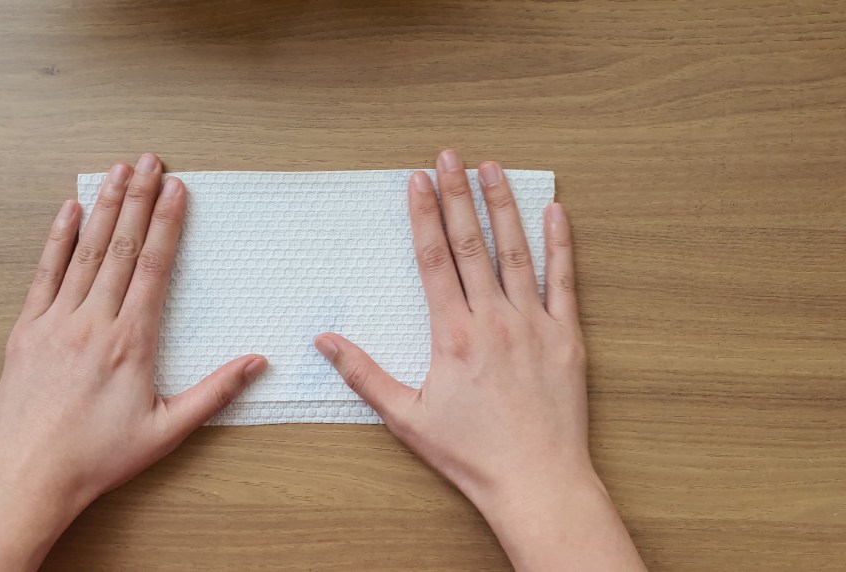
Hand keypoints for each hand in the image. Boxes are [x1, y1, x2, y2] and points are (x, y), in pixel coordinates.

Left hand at [0, 153, 266, 571]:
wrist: (28, 474)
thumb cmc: (98, 456)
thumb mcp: (167, 430)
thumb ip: (214, 392)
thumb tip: (257, 364)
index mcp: (131, 340)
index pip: (153, 267)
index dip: (166, 222)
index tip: (176, 188)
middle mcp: (93, 320)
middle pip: (120, 246)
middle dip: (137, 198)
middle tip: (149, 159)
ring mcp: (56, 320)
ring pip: (85, 251)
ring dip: (103, 207)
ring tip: (116, 170)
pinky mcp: (26, 329)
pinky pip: (44, 273)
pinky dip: (57, 239)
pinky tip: (68, 210)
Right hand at [315, 150, 643, 569]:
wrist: (536, 481)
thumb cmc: (470, 453)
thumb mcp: (406, 417)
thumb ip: (363, 373)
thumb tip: (324, 339)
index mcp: (452, 334)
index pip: (433, 259)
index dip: (424, 215)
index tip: (418, 180)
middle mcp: (493, 319)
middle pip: (471, 244)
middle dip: (458, 194)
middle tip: (449, 155)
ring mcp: (534, 323)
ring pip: (517, 252)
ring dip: (503, 206)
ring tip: (493, 168)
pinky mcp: (567, 336)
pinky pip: (564, 280)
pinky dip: (559, 244)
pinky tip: (553, 211)